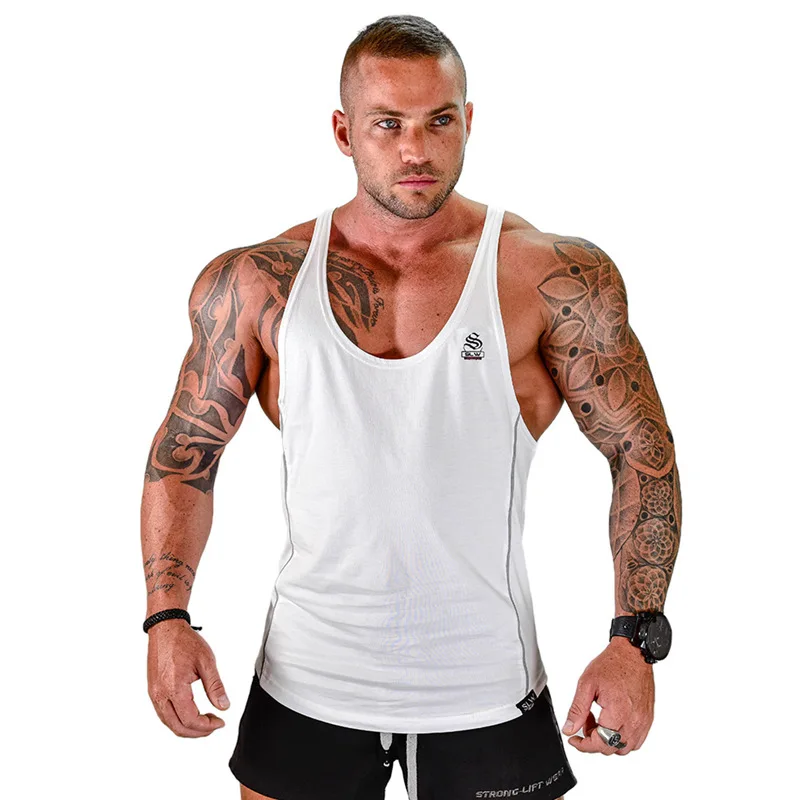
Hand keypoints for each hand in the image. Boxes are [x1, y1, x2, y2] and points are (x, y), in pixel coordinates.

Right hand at [146, 618, 229, 737]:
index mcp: (173, 688)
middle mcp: (159, 694)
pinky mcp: (153, 690)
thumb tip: (223, 706)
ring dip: (187, 727)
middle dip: (198, 732)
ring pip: (169, 723)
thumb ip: (215, 686)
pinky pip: (164, 714)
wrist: (166, 628)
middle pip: (177, 727)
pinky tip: (191, 713)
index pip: (190, 720)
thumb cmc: (184, 641)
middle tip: (214, 725)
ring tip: (205, 721)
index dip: (207, 726)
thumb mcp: (206, 661)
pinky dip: (178, 719)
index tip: (220, 722)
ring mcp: (154, 694)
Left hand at [560, 637, 654, 755]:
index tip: (574, 739)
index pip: (600, 743)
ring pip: (625, 747)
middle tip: (585, 722)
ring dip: (609, 740)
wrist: (632, 654)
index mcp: (618, 712)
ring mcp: (643, 721)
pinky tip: (612, 722)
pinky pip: (636, 740)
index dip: (583, 745)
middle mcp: (634, 720)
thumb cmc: (612, 664)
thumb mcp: (586, 684)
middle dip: (594, 740)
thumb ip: (577, 709)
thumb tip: (570, 728)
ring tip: (599, 721)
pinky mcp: (648, 719)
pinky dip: (622, 737)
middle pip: (611, 748)